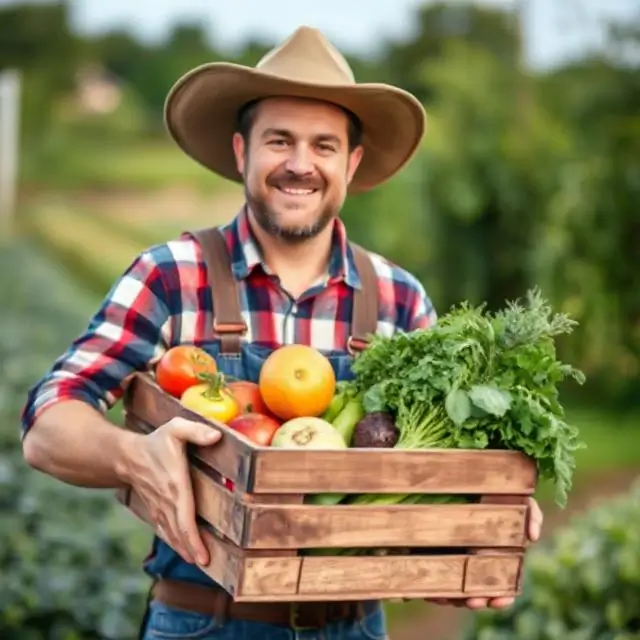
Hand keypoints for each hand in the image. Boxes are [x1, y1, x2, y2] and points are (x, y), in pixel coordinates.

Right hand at [124, 417, 220, 566]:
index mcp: (175, 485)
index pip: (184, 518)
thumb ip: (197, 431)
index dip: (193, 539)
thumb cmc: (156, 441)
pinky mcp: (156, 510)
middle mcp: (166, 501)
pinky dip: (175, 543)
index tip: (202, 556)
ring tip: (198, 563)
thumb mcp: (176, 428)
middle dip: (192, 550)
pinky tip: (184, 552)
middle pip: (179, 532)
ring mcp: (159, 508)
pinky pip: (166, 531)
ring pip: (172, 535)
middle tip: (205, 565)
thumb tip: (217, 435)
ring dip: (184, 550)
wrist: (127, 456)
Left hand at [425, 496, 542, 610]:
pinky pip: (439, 573)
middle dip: (476, 600)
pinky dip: (436, 585)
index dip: (502, 598)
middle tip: (472, 602)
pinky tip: (431, 589)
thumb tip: (533, 536)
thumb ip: (533, 516)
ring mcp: (462, 558)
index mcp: (501, 559)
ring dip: (454, 597)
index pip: (503, 588)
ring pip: (458, 587)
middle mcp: (482, 563)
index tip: (496, 602)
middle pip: (479, 591)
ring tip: (447, 598)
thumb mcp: (522, 502)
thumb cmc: (503, 495)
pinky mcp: (444, 551)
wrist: (476, 481)